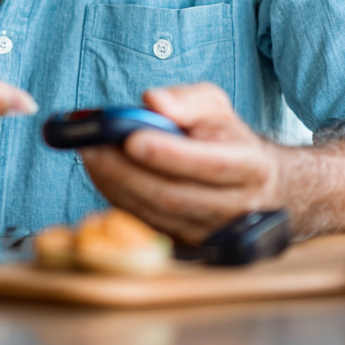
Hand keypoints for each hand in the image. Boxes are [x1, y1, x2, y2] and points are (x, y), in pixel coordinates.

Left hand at [80, 83, 281, 244]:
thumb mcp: (216, 107)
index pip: (210, 164)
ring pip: (156, 215)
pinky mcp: (186, 245)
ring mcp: (210, 233)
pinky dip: (118, 199)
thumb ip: (186, 99)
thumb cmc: (227, 139)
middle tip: (92, 145)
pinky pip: (147, 226)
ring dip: (115, 185)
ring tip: (89, 154)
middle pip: (174, 196)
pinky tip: (101, 175)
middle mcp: (234, 206)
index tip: (131, 138)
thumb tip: (152, 101)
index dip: (169, 154)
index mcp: (248, 165)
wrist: (254, 187)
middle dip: (127, 171)